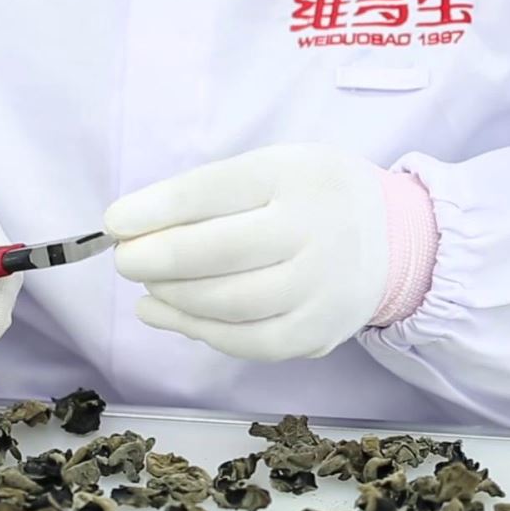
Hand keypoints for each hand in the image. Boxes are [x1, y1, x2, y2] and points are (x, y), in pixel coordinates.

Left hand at [105, 144, 387, 360]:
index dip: (157, 209)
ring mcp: (321, 287)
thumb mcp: (272, 168)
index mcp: (296, 175)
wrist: (394, 240)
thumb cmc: (311, 198)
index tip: (115, 222)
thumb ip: (209, 193)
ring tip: (146, 288)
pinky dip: (200, 331)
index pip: (216, 190)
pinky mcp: (319, 332)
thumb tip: (132, 227)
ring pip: (231, 303)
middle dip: (157, 259)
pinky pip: (249, 342)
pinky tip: (168, 316)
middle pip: (221, 251)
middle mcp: (316, 230)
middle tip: (125, 260)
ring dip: (174, 298)